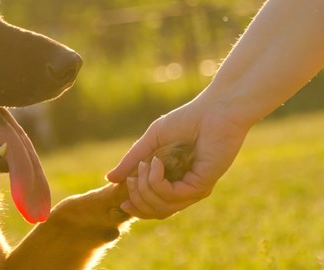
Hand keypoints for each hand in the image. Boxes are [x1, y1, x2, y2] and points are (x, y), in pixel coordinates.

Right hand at [106, 97, 249, 218]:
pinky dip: (156, 181)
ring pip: (161, 208)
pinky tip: (157, 162)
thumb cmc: (186, 121)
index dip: (135, 207)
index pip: (153, 207)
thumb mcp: (151, 141)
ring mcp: (194, 190)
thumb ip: (132, 160)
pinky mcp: (201, 187)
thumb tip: (109, 179)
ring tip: (145, 164)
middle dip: (137, 196)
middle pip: (154, 212)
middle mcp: (185, 190)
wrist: (214, 111)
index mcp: (174, 182)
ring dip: (144, 187)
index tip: (120, 197)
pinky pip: (171, 196)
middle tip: (132, 176)